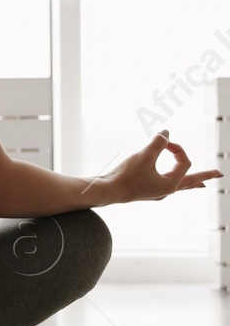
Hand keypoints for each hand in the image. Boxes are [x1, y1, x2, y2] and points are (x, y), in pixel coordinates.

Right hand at [100, 130, 221, 203]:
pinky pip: (166, 187)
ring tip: (201, 185)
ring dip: (190, 183)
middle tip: (219, 174)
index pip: (183, 161)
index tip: (162, 141)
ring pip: (179, 186)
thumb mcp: (144, 156)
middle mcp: (166, 191)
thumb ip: (157, 143)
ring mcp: (155, 192)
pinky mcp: (145, 191)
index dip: (176, 148)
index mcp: (170, 184)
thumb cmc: (125, 176)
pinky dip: (173, 183)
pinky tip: (170, 184)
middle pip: (190, 182)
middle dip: (205, 176)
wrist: (106, 191)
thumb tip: (166, 133)